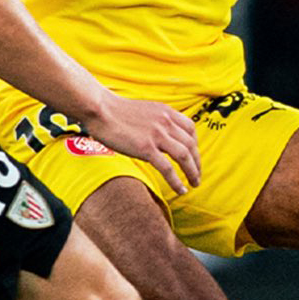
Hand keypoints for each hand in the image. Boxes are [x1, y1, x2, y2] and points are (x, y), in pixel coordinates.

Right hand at [82, 94, 200, 196]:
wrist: (100, 109)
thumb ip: (156, 120)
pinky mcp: (146, 148)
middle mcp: (165, 122)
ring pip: (184, 156)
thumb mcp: (144, 110)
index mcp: (166, 112)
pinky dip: (177, 181)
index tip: (193, 156)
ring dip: (192, 172)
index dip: (195, 144)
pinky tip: (180, 189)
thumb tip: (161, 133)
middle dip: (197, 162)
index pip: (191, 128)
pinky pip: (168, 168)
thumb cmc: (116, 111)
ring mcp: (157, 135)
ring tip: (194, 183)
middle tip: (197, 175)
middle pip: (191, 144)